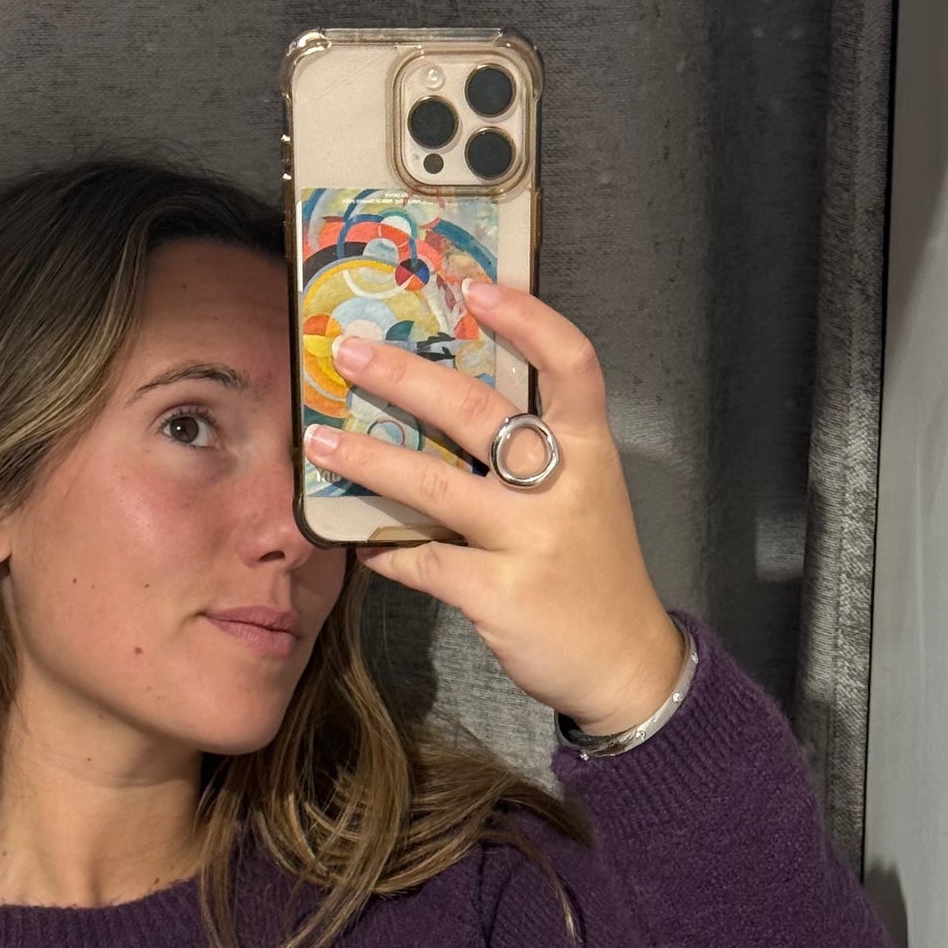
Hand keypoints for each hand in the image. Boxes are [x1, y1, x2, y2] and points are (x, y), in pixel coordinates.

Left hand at [304, 279, 686, 736]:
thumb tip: (449, 409)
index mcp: (590, 450)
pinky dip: (390, 553)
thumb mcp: (587, 495)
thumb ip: (537, 452)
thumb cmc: (595, 570)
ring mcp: (530, 541)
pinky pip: (426, 563)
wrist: (625, 661)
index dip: (526, 317)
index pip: (570, 362)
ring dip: (370, 460)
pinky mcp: (500, 594)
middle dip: (404, 375)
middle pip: (476, 411)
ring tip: (322, 444)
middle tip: (349, 352)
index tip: (474, 286)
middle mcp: (562, 487)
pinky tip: (364, 547)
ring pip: (435, 486)